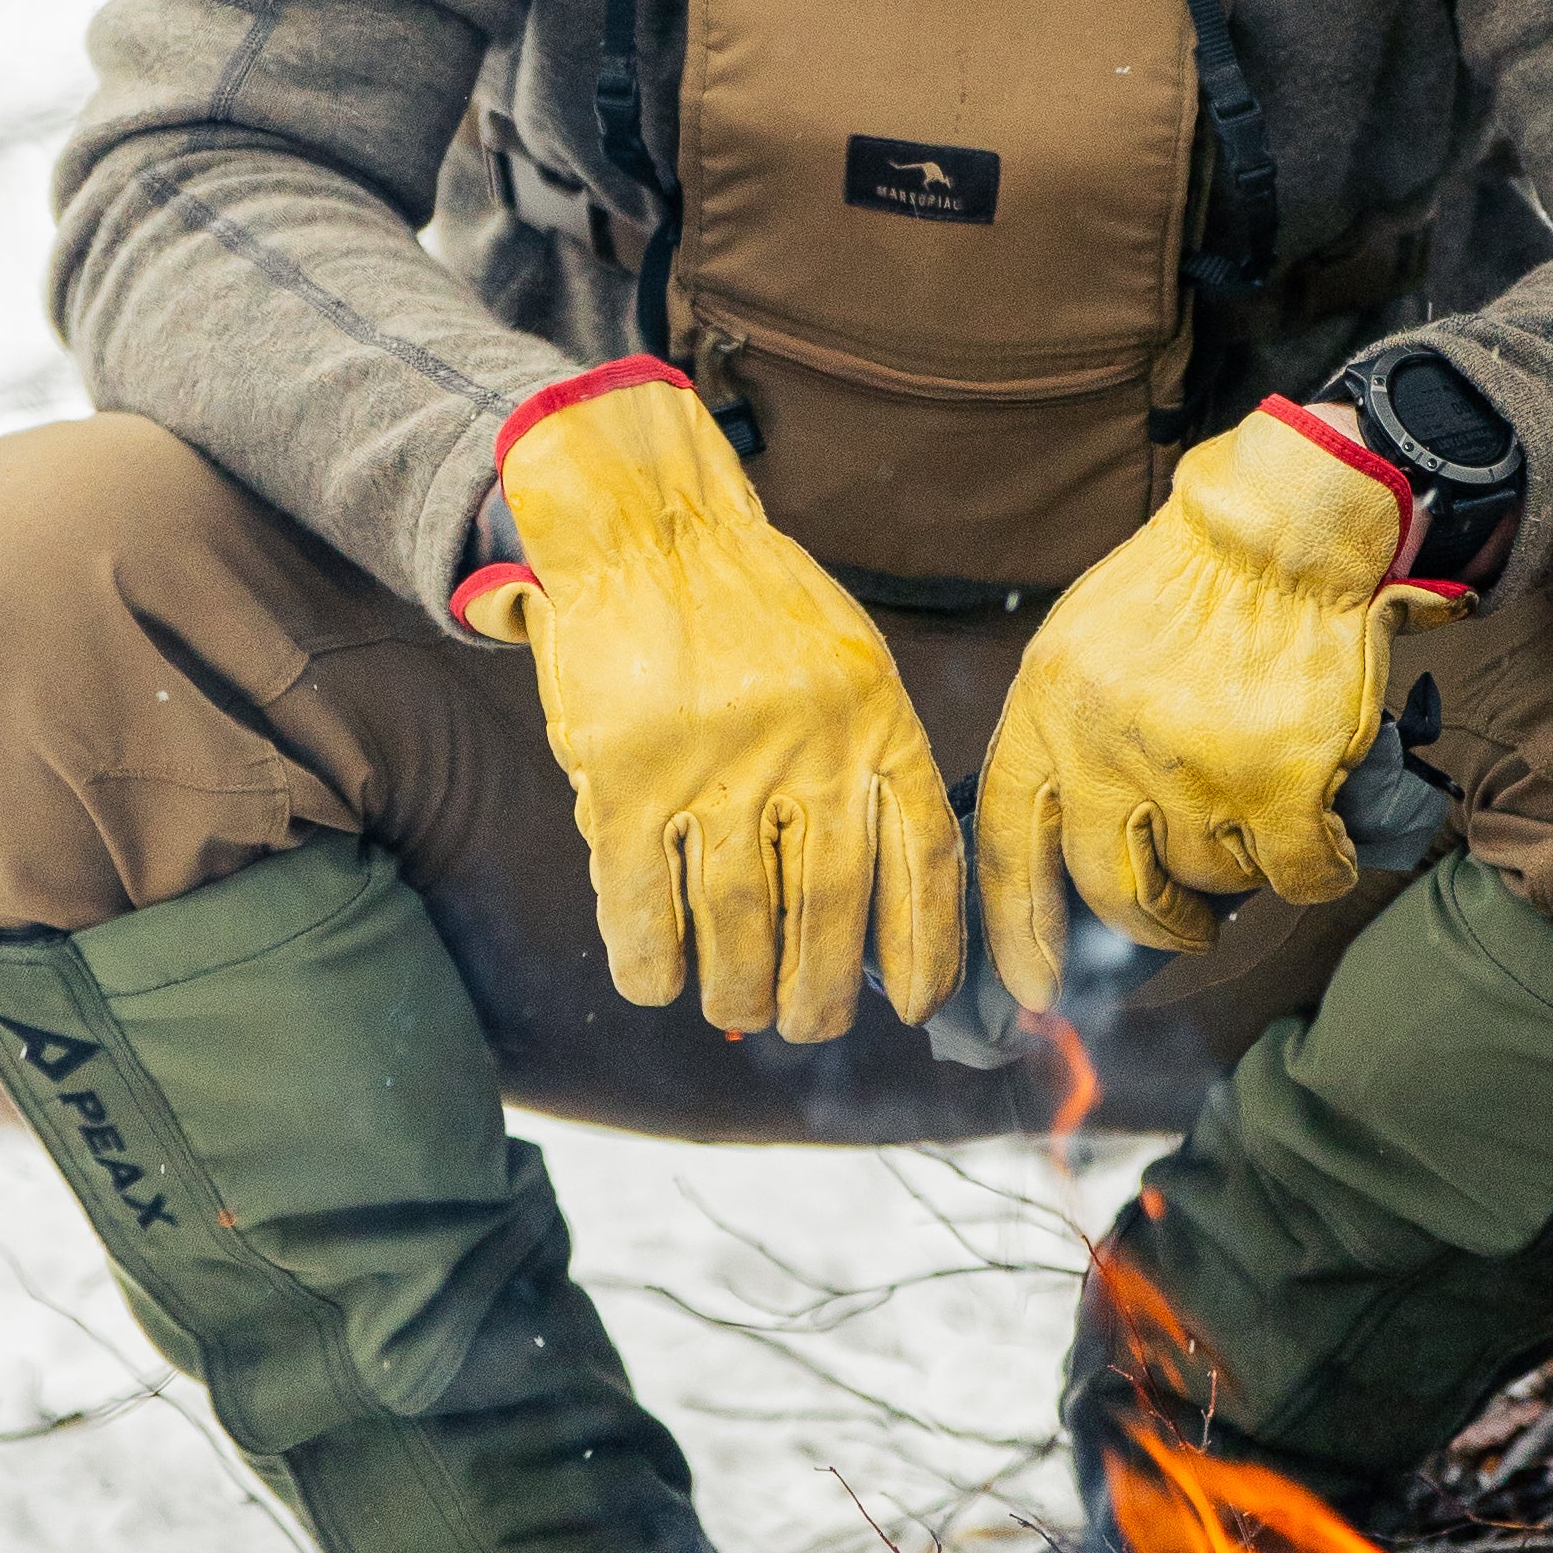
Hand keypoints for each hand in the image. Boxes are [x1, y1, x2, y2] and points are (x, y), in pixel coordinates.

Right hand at [456, 362, 963, 1044]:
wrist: (647, 527)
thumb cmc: (754, 613)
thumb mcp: (848, 670)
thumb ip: (865, 768)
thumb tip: (875, 918)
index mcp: (876, 720)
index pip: (922, 860)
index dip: (925, 949)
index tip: (918, 1006)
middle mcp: (808, 747)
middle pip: (830, 912)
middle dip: (821, 993)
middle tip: (808, 1026)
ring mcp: (715, 764)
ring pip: (738, 922)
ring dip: (737, 989)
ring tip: (735, 1010)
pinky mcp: (626, 775)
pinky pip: (642, 900)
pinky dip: (651, 956)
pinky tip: (657, 979)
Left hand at [974, 397, 1439, 1012]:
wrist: (1280, 529)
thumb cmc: (1185, 586)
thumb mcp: (1080, 646)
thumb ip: (1066, 739)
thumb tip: (1066, 846)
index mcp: (1045, 710)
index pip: (1007, 847)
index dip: (1016, 932)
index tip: (1033, 992)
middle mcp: (1105, 748)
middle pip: (1112, 890)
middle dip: (1154, 925)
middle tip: (1186, 926)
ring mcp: (1192, 770)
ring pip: (1210, 880)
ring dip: (1240, 869)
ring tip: (1261, 821)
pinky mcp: (1277, 782)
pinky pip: (1296, 875)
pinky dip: (1316, 871)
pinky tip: (1323, 843)